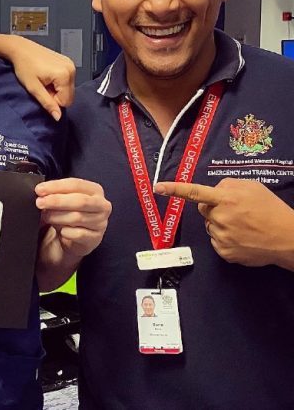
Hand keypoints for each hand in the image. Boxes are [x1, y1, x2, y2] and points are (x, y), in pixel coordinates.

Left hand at [10, 37, 74, 120]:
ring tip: (44, 81)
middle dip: (56, 95)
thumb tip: (58, 117)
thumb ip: (47, 103)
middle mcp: (71, 69)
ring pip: (68, 88)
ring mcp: (71, 64)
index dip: (53, 100)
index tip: (42, 91)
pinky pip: (67, 80)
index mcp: (64, 75)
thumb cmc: (24, 67)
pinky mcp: (68, 62)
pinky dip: (58, 82)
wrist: (21, 49)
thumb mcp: (34, 88)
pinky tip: (47, 76)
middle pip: (69, 95)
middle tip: (42, 87)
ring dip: (57, 89)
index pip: (66, 101)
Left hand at [35, 178, 111, 270]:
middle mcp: (102, 205)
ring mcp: (101, 223)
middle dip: (57, 201)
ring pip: (77, 217)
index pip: (76, 184)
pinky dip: (66, 232)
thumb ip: (55, 193)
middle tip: (40, 202)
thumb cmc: (69, 213)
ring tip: (46, 216)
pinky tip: (60, 231)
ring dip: (57, 216)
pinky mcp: (95, 238)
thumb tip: (41, 192)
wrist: (74, 238)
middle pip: (79, 201)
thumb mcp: (64, 200)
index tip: (39, 190)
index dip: (56, 186)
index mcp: (95, 190)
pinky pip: (78, 234)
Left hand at [154, 179, 293, 269]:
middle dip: (213, 209)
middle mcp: (219, 217)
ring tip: (243, 226)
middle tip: (234, 211)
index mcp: (225, 198)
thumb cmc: (270, 209)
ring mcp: (221, 236)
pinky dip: (225, 239)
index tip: (158, 187)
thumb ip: (227, 185)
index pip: (194, 192)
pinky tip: (242, 238)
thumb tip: (213, 191)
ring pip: (210, 226)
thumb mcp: (251, 187)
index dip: (175, 189)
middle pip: (203, 210)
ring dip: (220, 224)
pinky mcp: (224, 252)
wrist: (288, 238)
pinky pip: (216, 241)